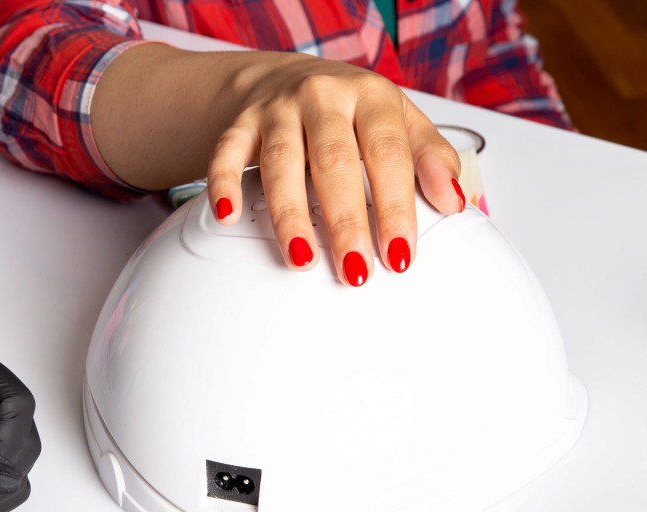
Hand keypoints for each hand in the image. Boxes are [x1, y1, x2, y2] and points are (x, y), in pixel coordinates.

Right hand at [93, 46, 463, 281]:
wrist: (282, 76)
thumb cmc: (347, 110)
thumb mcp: (397, 120)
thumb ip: (428, 158)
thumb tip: (454, 200)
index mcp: (371, 96)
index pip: (388, 153)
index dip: (395, 206)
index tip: (399, 254)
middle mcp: (323, 97)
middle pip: (335, 161)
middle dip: (346, 219)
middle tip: (355, 269)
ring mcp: (277, 110)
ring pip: (281, 162)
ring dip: (291, 215)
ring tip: (302, 259)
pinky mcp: (239, 125)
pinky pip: (226, 155)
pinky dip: (224, 185)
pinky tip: (230, 216)